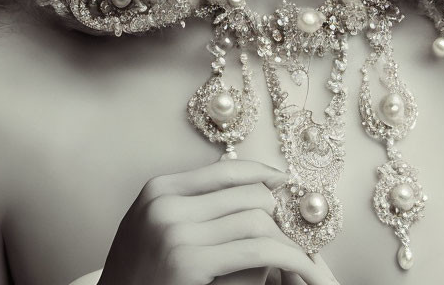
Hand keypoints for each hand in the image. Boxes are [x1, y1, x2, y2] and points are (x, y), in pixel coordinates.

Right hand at [98, 159, 339, 284]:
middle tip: (292, 238)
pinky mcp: (188, 263)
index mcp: (159, 190)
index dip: (261, 173)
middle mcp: (166, 205)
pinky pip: (257, 250)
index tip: (284, 181)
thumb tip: (255, 187)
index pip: (225, 169)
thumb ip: (192, 209)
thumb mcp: (154, 231)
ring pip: (257, 220)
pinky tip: (303, 270)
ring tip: (299, 260)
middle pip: (247, 195)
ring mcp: (175, 233)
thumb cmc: (140, 279)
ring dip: (285, 242)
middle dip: (276, 216)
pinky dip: (289, 258)